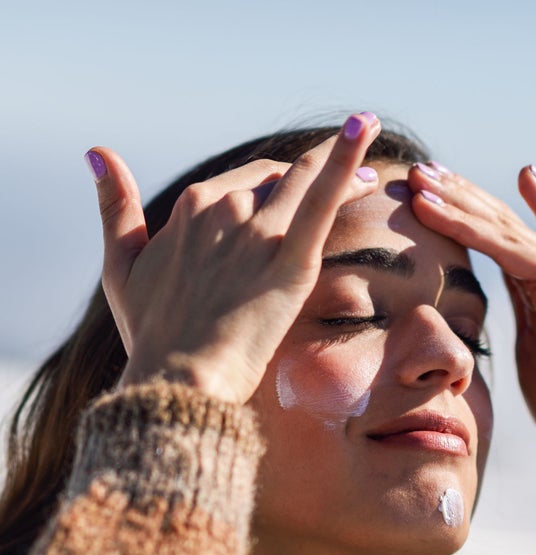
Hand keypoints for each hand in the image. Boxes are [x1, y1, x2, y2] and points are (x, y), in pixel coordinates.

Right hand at [85, 113, 381, 404]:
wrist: (178, 380)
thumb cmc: (151, 334)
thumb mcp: (120, 266)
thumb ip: (114, 207)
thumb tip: (98, 152)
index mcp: (191, 207)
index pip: (245, 182)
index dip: (276, 183)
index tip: (299, 188)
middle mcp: (224, 209)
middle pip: (279, 182)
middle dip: (314, 178)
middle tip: (359, 179)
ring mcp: (257, 233)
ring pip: (306, 182)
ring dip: (345, 164)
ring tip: (375, 161)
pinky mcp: (289, 262)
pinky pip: (322, 201)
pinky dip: (346, 162)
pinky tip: (366, 131)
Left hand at [408, 163, 535, 500]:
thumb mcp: (527, 350)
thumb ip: (511, 320)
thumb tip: (478, 314)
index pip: (491, 237)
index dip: (455, 211)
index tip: (416, 191)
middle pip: (498, 224)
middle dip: (454, 196)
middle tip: (414, 169)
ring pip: (513, 233)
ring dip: (468, 206)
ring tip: (430, 182)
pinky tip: (527, 177)